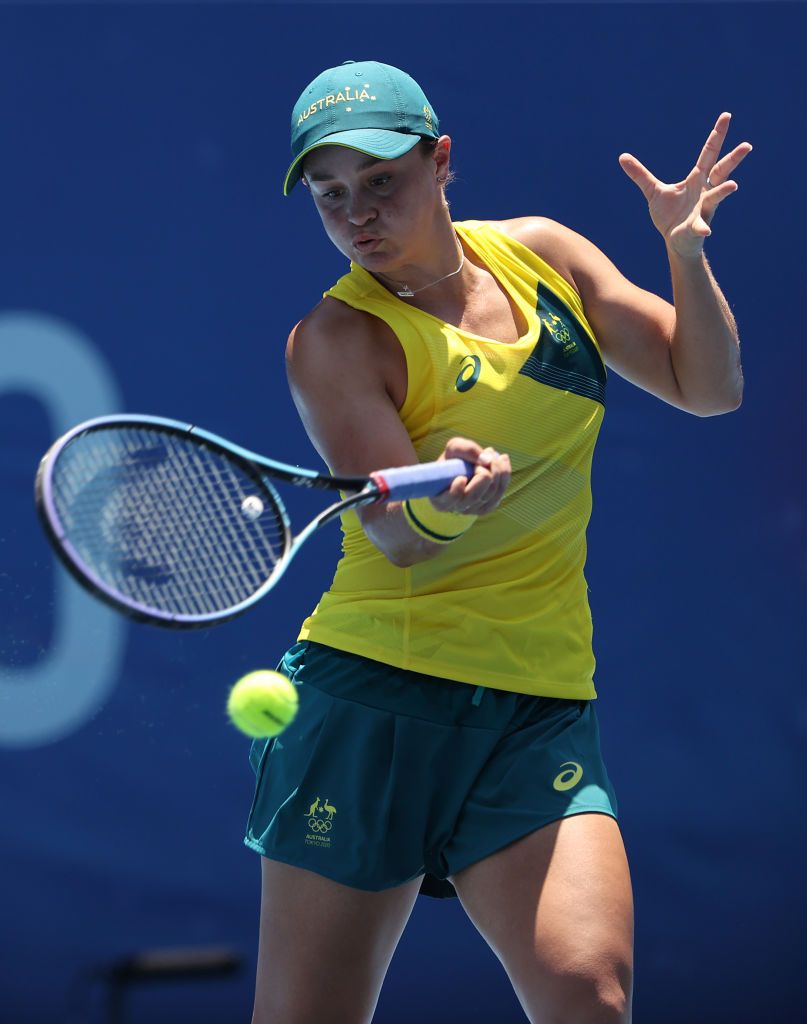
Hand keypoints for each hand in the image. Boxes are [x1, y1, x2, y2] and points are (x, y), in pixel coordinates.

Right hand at [433, 438, 510, 516]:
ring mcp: (473, 511)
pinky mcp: (487, 507)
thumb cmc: (453, 459)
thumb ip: (466, 450)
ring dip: (497, 468)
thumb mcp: (453, 448)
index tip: (464, 475)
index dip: (457, 490)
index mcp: (441, 500)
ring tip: (491, 452)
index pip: (454, 498)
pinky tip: (503, 459)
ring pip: (491, 493)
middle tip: (485, 453)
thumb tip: (486, 460)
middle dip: (485, 470)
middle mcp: (457, 509)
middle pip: (476, 495)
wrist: (460, 467)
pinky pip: (500, 491)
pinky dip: (505, 473)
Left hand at [619, 113, 751, 258]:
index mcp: (697, 179)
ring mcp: (703, 209)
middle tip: (747, 145)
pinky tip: (706, 230)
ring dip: (723, 192)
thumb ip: (640, 175)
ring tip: (732, 186)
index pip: (709, 153)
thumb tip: (622, 157)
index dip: (717, 135)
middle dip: (733, 159)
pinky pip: (701, 226)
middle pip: (721, 171)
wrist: (674, 241)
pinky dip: (702, 228)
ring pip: (716, 197)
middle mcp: (705, 191)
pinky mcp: (697, 227)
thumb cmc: (669, 215)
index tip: (726, 116)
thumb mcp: (653, 192)